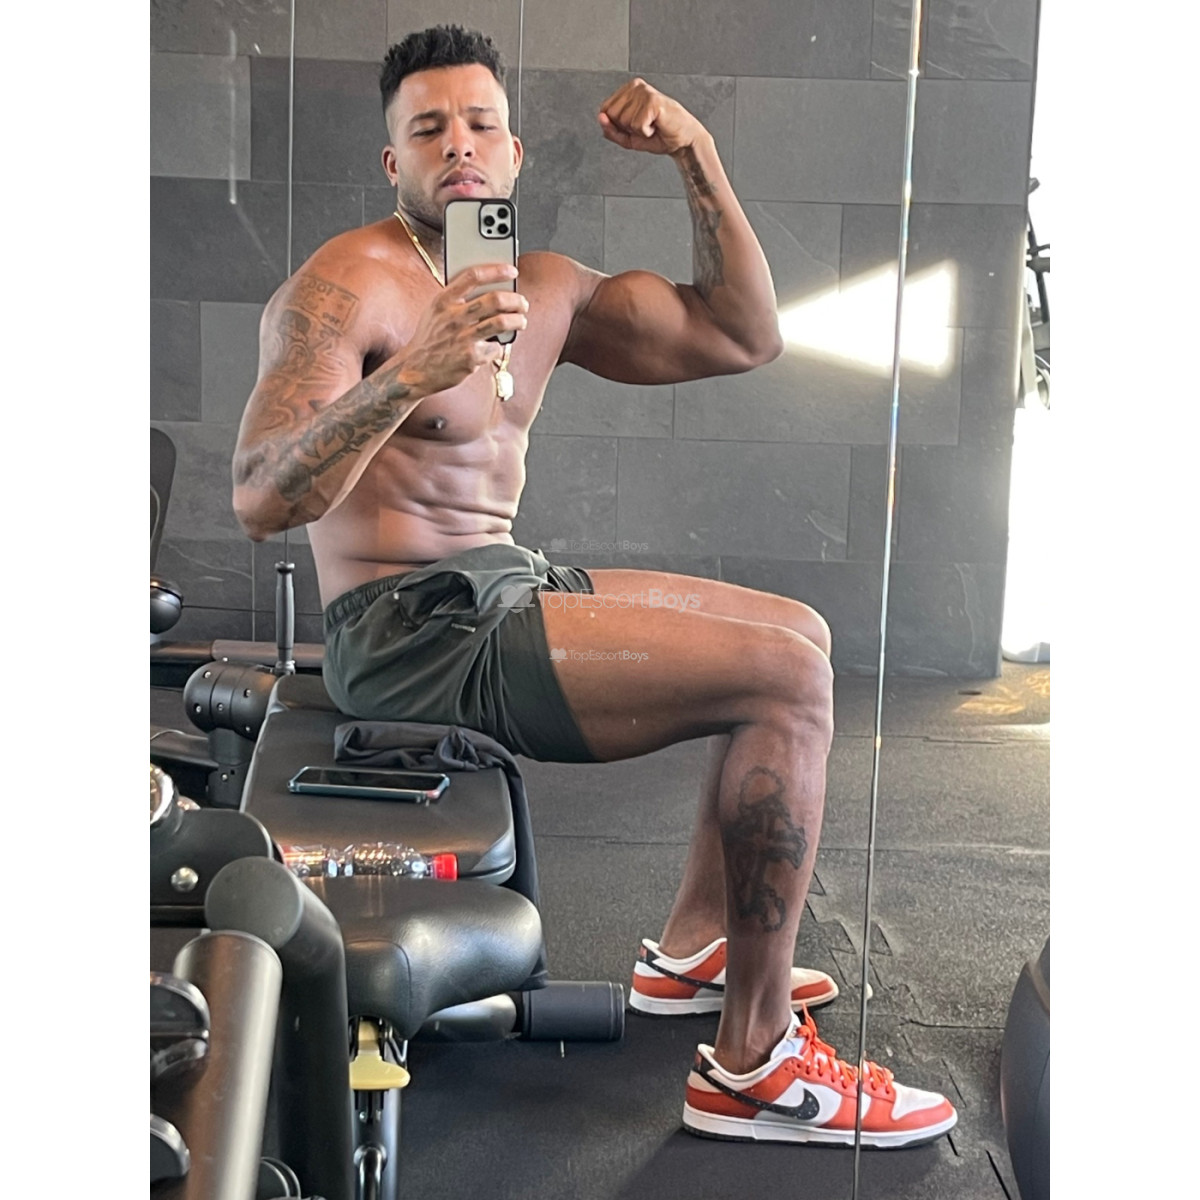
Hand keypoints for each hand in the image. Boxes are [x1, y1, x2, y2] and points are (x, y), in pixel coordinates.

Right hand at [399, 264, 527, 395]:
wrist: (415, 369)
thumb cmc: (430, 337)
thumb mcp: (435, 311)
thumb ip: (456, 298)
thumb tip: (490, 288)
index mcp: (443, 300)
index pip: (473, 276)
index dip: (496, 270)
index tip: (512, 270)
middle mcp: (453, 317)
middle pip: (494, 299)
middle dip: (515, 300)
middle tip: (522, 303)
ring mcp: (462, 338)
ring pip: (501, 322)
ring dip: (518, 320)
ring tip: (522, 321)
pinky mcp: (470, 358)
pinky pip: (495, 347)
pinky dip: (497, 346)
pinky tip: (492, 346)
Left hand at [598, 79, 703, 155]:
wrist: (682, 141)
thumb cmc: (658, 136)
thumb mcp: (628, 137)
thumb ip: (611, 130)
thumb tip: (600, 117)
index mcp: (628, 89)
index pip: (605, 111)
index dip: (618, 126)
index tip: (637, 125)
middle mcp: (635, 86)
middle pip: (612, 115)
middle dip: (627, 128)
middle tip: (646, 126)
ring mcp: (644, 92)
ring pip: (624, 121)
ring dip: (638, 131)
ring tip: (653, 125)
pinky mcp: (652, 101)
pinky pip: (637, 126)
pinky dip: (646, 133)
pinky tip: (657, 125)